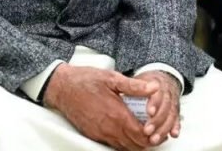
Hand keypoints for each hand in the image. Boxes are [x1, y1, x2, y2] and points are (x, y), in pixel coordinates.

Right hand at [44, 64, 158, 150]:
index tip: (160, 129)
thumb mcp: (112, 78)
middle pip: (134, 145)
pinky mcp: (92, 135)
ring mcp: (99, 133)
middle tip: (155, 133)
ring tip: (144, 133)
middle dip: (147, 141)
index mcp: (116, 114)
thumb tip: (154, 88)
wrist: (62, 87)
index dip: (153, 135)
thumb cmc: (86, 80)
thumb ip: (134, 86)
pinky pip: (112, 144)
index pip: (140, 134)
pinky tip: (127, 132)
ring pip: (123, 147)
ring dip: (135, 143)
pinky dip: (123, 142)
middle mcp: (108, 128)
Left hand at [135, 70, 182, 145]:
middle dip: (157, 121)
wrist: (163, 78)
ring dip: (164, 128)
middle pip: (165, 107)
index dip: (154, 103)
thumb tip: (123, 92)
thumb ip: (132, 86)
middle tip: (148, 131)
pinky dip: (176, 127)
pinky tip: (173, 134)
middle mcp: (167, 94)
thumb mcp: (139, 79)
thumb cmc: (148, 82)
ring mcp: (172, 103)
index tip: (149, 112)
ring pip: (171, 116)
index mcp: (157, 85)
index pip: (157, 94)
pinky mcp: (175, 111)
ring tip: (154, 139)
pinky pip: (177, 119)